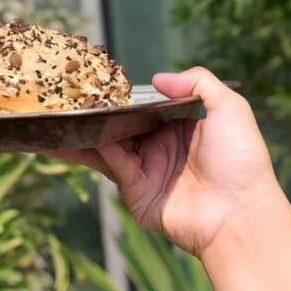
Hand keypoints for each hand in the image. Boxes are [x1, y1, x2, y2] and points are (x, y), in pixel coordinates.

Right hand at [49, 67, 279, 256]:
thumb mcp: (230, 109)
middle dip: (94, 110)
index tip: (95, 77)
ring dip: (80, 130)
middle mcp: (159, 143)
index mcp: (180, 124)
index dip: (121, 92)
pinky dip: (87, 148)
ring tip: (50, 116)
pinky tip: (66, 135)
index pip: (143, 103)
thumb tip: (156, 78)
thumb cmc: (241, 160)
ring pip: (106, 142)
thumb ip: (198, 82)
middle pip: (119, 121)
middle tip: (64, 93)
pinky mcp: (134, 188)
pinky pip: (107, 162)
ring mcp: (145, 166)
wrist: (238, 213)